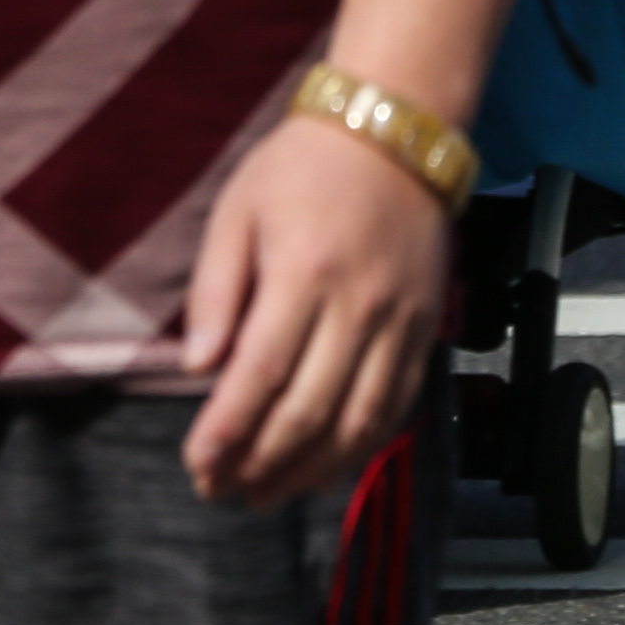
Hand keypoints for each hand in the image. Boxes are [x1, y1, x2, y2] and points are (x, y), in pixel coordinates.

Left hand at [179, 111, 449, 507]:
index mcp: (303, 272)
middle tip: (220, 489)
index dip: (227, 431)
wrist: (397, 130)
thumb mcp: (237, 211)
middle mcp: (357, 305)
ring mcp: (399, 321)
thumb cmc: (304, 166)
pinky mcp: (426, 328)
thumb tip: (198, 369)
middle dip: (259, 463)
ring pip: (358, 422)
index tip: (198, 466)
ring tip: (265, 493)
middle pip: (308, 410)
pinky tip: (323, 467)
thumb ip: (214, 292)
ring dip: (309, 470)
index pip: (261, 373)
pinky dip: (360, 448)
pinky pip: (396, 406)